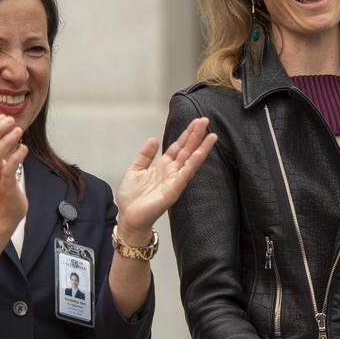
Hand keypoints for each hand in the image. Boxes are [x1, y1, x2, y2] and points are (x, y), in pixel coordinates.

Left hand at [113, 118, 216, 240]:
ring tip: (211, 134)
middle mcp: (171, 172)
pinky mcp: (173, 190)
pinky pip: (185, 174)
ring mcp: (174, 180)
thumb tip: (154, 139)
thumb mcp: (135, 170)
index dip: (186, 134)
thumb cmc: (131, 198)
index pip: (178, 147)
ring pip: (190, 160)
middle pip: (187, 150)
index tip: (196, 122)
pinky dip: (193, 163)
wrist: (128, 218)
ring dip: (201, 147)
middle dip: (196, 135)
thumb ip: (145, 155)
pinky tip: (200, 153)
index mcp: (162, 166)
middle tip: (206, 120)